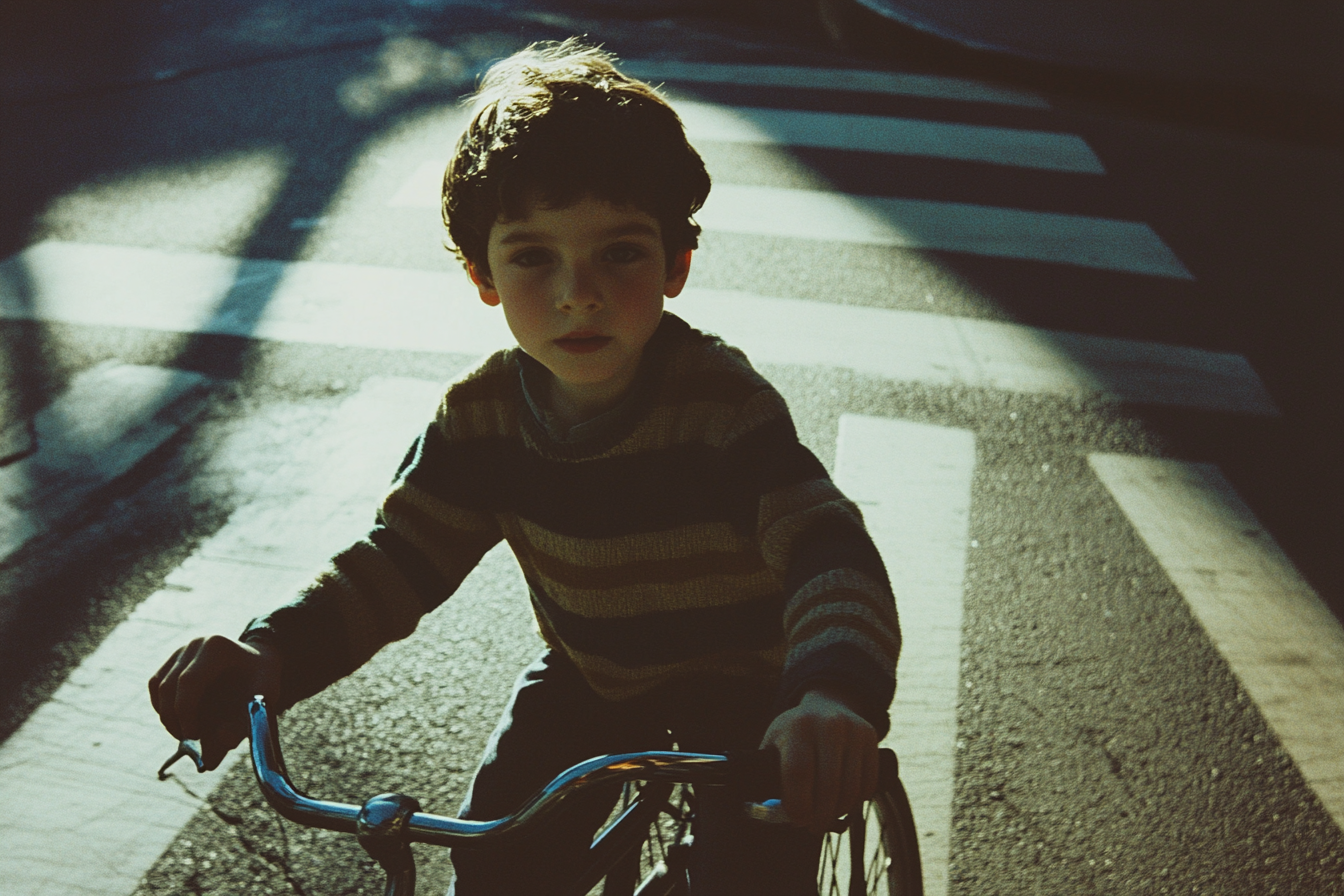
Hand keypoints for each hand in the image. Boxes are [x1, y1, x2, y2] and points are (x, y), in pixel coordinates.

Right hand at [148, 635, 280, 770]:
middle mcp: (196, 644)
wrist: (258, 662)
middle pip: (169, 686)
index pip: (189, 681)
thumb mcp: (261, 699)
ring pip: (159, 688)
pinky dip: (163, 707)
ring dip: (167, 716)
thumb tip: (216, 754)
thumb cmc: (260, 681)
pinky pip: (156, 686)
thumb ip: (242, 725)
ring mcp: (182, 650)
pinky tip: (180, 721)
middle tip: (190, 740)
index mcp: (218, 648)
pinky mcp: (172, 660)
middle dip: (174, 719)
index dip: (186, 712)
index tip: (193, 736)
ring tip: (187, 732)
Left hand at [759, 686, 877, 832]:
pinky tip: (843, 804)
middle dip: (820, 815)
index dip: (798, 803)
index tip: (796, 819)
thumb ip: (769, 772)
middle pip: (828, 785)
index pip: (799, 772)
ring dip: (838, 812)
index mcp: (798, 727)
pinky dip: (856, 801)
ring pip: (851, 788)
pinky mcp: (871, 738)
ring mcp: (853, 730)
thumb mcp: (775, 741)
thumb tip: (767, 811)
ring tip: (826, 818)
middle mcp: (828, 725)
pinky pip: (868, 783)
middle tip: (812, 827)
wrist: (827, 705)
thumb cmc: (795, 732)